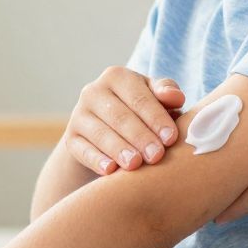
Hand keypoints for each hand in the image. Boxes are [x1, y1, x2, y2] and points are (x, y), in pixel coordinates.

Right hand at [63, 66, 185, 174]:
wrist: (106, 131)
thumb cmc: (141, 111)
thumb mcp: (154, 98)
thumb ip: (166, 93)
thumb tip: (176, 97)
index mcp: (117, 76)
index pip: (139, 97)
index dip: (156, 118)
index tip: (171, 139)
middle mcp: (93, 91)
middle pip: (119, 116)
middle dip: (140, 136)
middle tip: (157, 156)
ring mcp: (79, 115)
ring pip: (100, 133)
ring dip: (119, 149)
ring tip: (135, 165)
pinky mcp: (71, 138)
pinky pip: (82, 149)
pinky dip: (96, 160)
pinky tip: (110, 171)